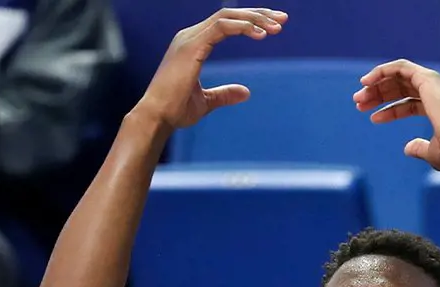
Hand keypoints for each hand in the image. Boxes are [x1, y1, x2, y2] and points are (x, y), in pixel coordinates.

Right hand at [137, 8, 285, 132]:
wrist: (157, 118)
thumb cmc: (175, 111)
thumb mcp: (206, 102)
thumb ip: (224, 94)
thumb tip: (246, 92)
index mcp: (193, 44)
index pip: (226, 23)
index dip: (251, 22)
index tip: (273, 27)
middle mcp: (190, 35)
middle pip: (229, 15)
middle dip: (258, 14)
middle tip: (283, 20)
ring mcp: (190, 38)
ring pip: (228, 16)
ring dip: (254, 18)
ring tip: (276, 27)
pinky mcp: (192, 45)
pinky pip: (222, 27)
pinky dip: (243, 27)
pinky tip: (260, 34)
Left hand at [353, 60, 439, 170]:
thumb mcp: (433, 153)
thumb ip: (420, 148)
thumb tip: (407, 148)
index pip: (412, 103)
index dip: (391, 110)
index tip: (373, 118)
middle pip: (404, 87)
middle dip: (380, 95)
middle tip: (359, 104)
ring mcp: (435, 81)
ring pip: (400, 76)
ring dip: (377, 84)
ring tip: (358, 97)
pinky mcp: (427, 77)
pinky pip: (400, 67)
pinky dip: (382, 71)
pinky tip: (366, 82)